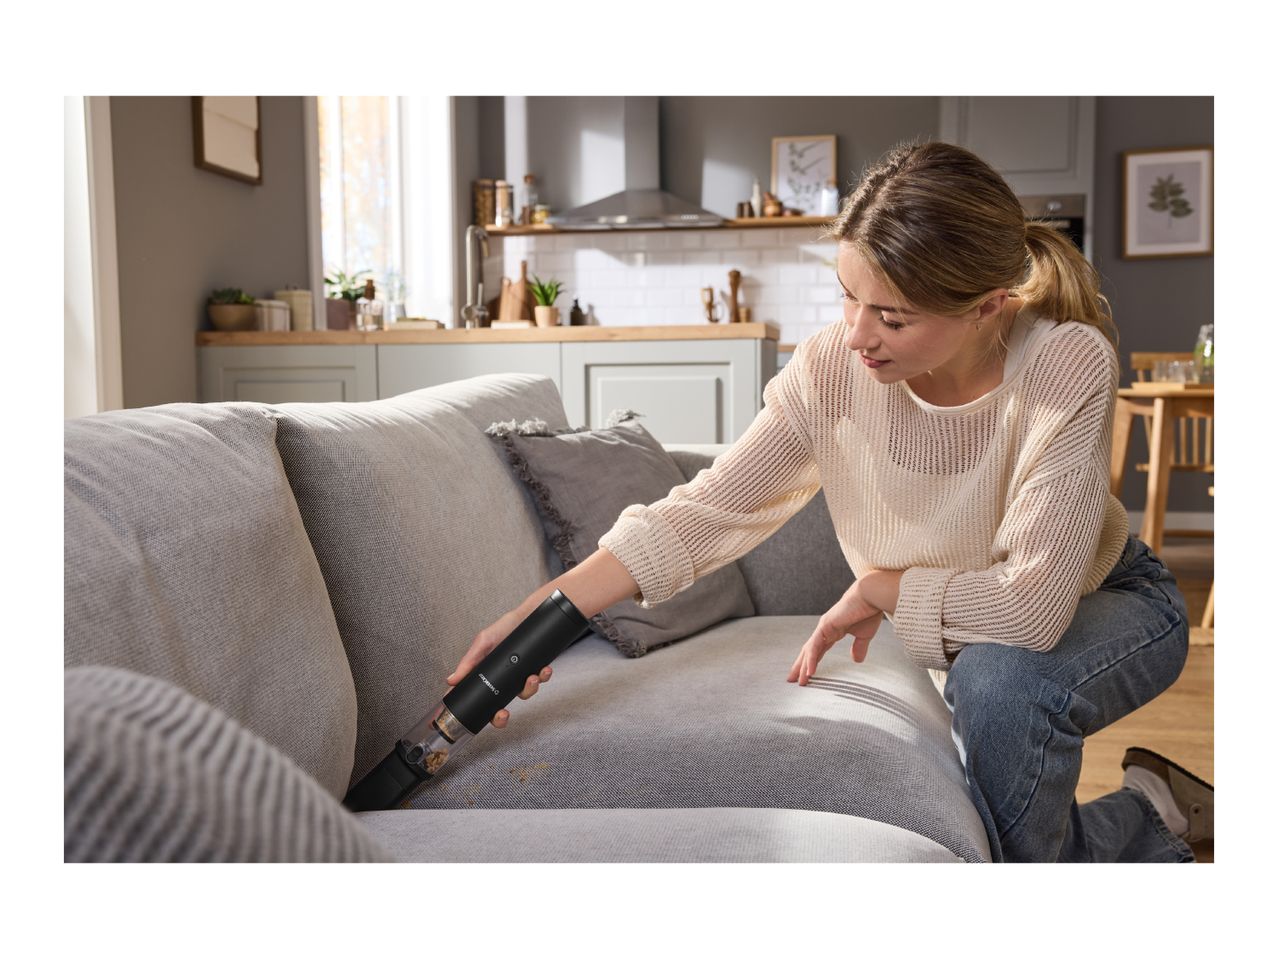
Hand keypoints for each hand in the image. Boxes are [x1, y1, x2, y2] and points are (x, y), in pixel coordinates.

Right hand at [445, 607, 552, 728]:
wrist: (528, 616)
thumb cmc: (504, 628)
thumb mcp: (484, 642)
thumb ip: (470, 661)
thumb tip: (452, 679)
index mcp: (487, 676)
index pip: (477, 698)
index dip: (473, 712)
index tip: (474, 717)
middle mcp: (503, 681)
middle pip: (498, 709)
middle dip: (500, 718)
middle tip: (502, 713)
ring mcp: (519, 678)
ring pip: (523, 695)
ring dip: (528, 689)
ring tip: (530, 677)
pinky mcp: (536, 671)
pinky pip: (540, 680)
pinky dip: (542, 677)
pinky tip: (542, 670)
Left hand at [787, 580, 884, 685]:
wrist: (871, 596)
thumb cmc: (869, 612)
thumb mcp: (864, 636)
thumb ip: (858, 647)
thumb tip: (855, 661)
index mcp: (833, 631)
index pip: (818, 650)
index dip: (811, 662)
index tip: (806, 675)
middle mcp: (825, 629)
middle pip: (809, 651)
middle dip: (800, 666)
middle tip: (792, 680)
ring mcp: (824, 627)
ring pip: (810, 650)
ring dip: (804, 667)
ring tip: (800, 682)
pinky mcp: (826, 626)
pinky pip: (816, 646)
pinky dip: (812, 659)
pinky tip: (810, 672)